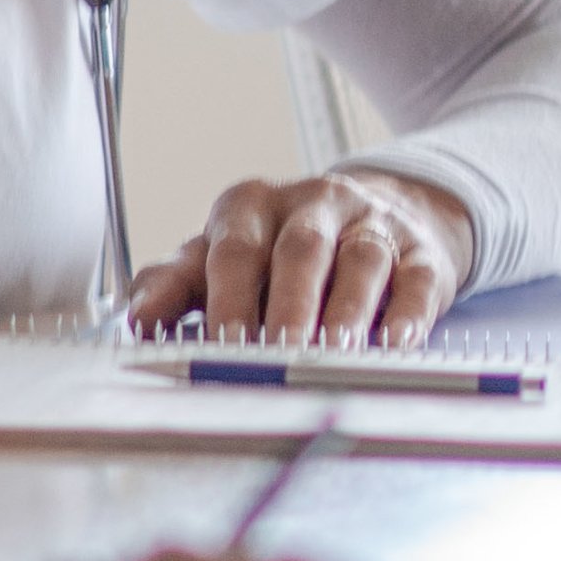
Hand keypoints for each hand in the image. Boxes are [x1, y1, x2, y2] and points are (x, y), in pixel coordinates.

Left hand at [124, 166, 481, 343]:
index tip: (222, 339)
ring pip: (360, 262)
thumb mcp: (227, 253)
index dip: (229, 295)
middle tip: (277, 352)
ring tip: (331, 355)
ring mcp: (372, 225)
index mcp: (253, 206)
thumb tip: (139, 319)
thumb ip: (179, 283)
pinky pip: (416, 280)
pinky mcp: (421, 252)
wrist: (386, 210)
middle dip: (288, 305)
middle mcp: (315, 205)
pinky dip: (407, 315)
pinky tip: (393, 345)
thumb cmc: (287, 246)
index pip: (236, 247)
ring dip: (345, 312)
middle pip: (301, 250)